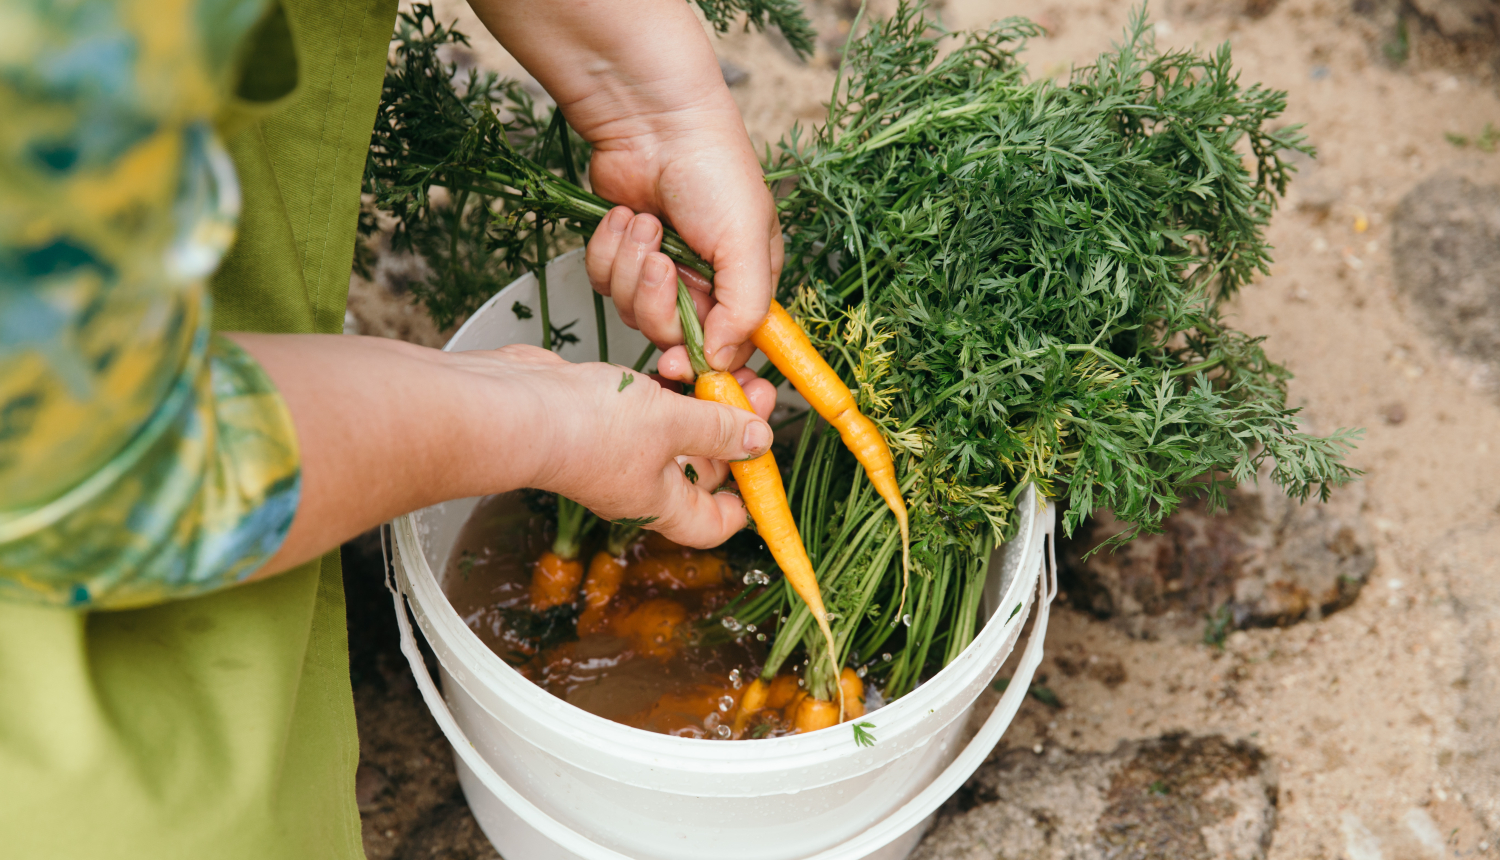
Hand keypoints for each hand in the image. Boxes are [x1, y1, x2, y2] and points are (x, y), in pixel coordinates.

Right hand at [445, 344, 779, 547]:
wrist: (514, 407)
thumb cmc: (586, 429)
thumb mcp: (671, 425)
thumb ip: (718, 430)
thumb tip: (759, 441)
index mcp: (660, 503)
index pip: (712, 524)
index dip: (744, 505)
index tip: (763, 469)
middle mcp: (639, 483)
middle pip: (702, 468)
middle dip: (733, 431)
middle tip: (755, 392)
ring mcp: (617, 450)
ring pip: (676, 430)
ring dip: (702, 401)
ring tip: (722, 369)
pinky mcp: (600, 415)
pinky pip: (647, 406)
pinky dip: (666, 387)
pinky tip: (676, 363)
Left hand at [467, 0, 782, 378]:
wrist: (651, 120)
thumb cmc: (713, 170)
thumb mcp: (747, 241)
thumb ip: (744, 308)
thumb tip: (724, 362)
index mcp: (745, 285)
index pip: (730, 350)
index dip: (704, 365)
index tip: (679, 366)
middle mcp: (703, 285)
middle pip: (673, 338)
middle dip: (658, 302)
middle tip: (661, 265)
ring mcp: (658, 273)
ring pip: (632, 312)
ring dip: (631, 267)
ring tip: (645, 222)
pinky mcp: (620, 257)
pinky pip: (603, 284)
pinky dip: (608, 250)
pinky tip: (624, 215)